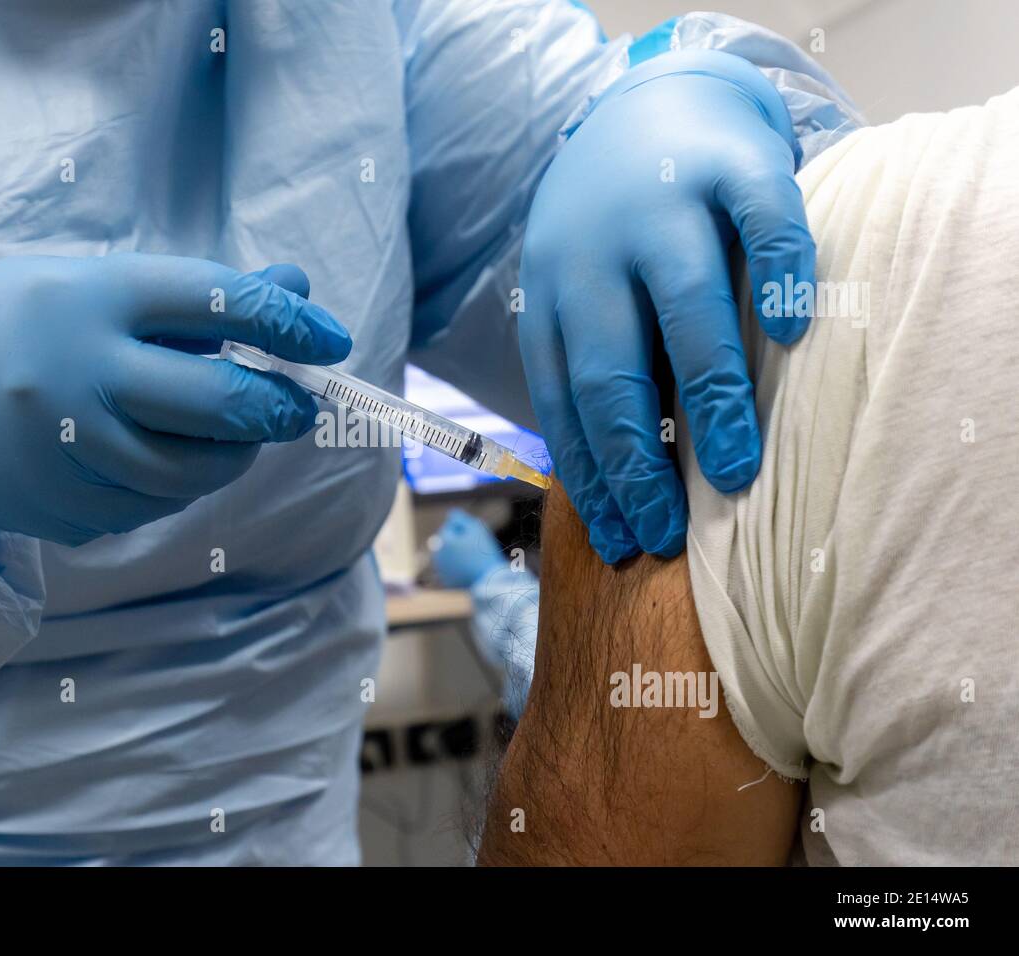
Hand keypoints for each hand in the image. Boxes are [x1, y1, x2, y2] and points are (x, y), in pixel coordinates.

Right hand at [0, 254, 347, 547]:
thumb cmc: (17, 330)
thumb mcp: (92, 286)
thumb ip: (194, 293)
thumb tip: (295, 282)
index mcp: (89, 298)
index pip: (216, 301)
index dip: (287, 321)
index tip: (328, 337)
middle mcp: (79, 374)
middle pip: (220, 403)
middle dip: (280, 407)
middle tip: (299, 405)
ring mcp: (70, 451)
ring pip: (199, 470)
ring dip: (238, 452)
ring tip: (233, 430)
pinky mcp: (69, 508)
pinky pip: (158, 504)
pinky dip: (181, 482)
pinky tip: (162, 456)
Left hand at [429, 508, 505, 588]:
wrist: (490, 581)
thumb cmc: (484, 553)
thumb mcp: (476, 528)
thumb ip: (460, 518)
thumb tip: (449, 515)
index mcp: (442, 541)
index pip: (450, 527)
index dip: (465, 532)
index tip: (475, 541)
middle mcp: (437, 555)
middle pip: (448, 541)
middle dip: (458, 542)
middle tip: (475, 551)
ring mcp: (441, 569)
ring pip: (449, 555)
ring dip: (457, 554)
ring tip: (474, 561)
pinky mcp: (447, 581)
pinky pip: (452, 569)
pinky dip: (459, 568)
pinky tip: (471, 570)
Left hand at [519, 50, 812, 562]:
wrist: (647, 104)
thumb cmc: (617, 235)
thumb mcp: (582, 296)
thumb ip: (597, 369)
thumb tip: (618, 492)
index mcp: (552, 296)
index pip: (562, 402)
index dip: (592, 476)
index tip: (621, 540)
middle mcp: (595, 253)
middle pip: (611, 367)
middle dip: (638, 460)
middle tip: (671, 529)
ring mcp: (662, 204)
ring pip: (685, 305)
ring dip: (711, 396)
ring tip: (735, 470)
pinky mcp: (730, 163)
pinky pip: (761, 222)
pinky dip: (776, 278)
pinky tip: (791, 335)